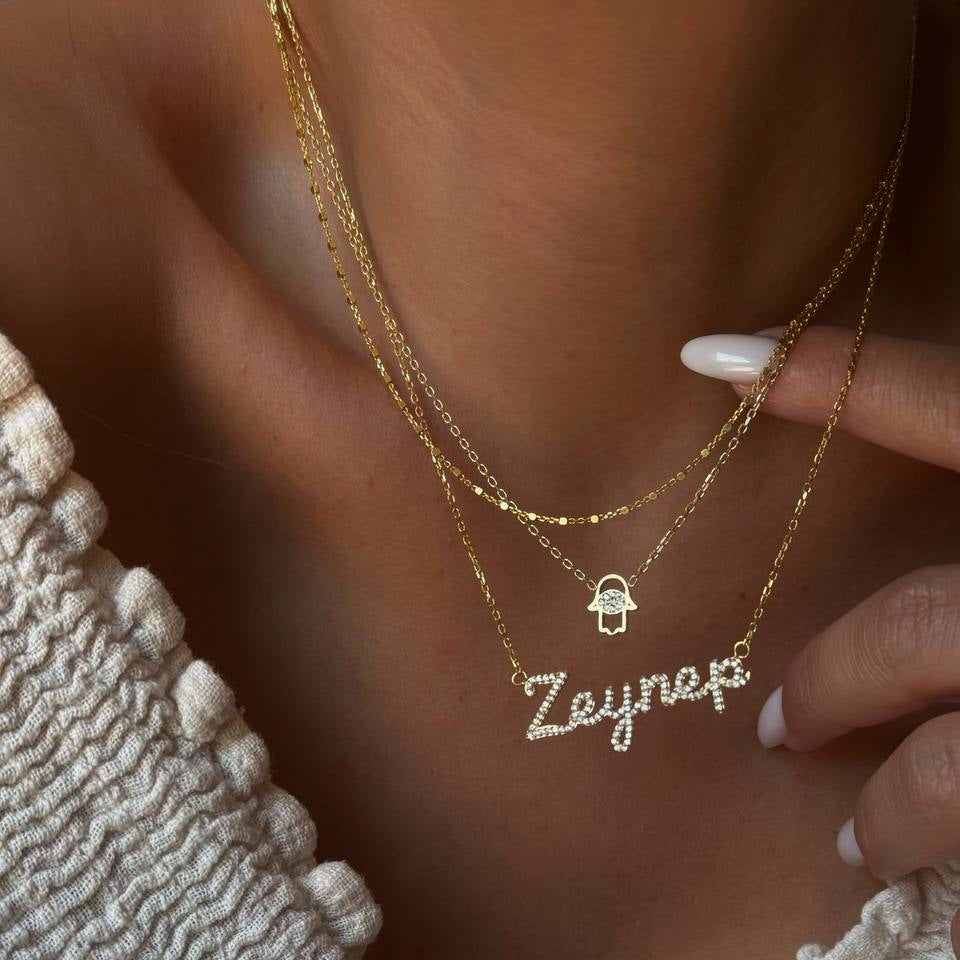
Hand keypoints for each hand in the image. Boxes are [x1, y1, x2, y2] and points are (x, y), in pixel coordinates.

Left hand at [683, 326, 959, 939]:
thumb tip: (881, 486)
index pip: (953, 404)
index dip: (834, 375)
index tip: (705, 353)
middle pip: (927, 628)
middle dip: (846, 678)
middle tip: (781, 725)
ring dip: (905, 808)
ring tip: (858, 842)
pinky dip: (956, 859)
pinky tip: (935, 887)